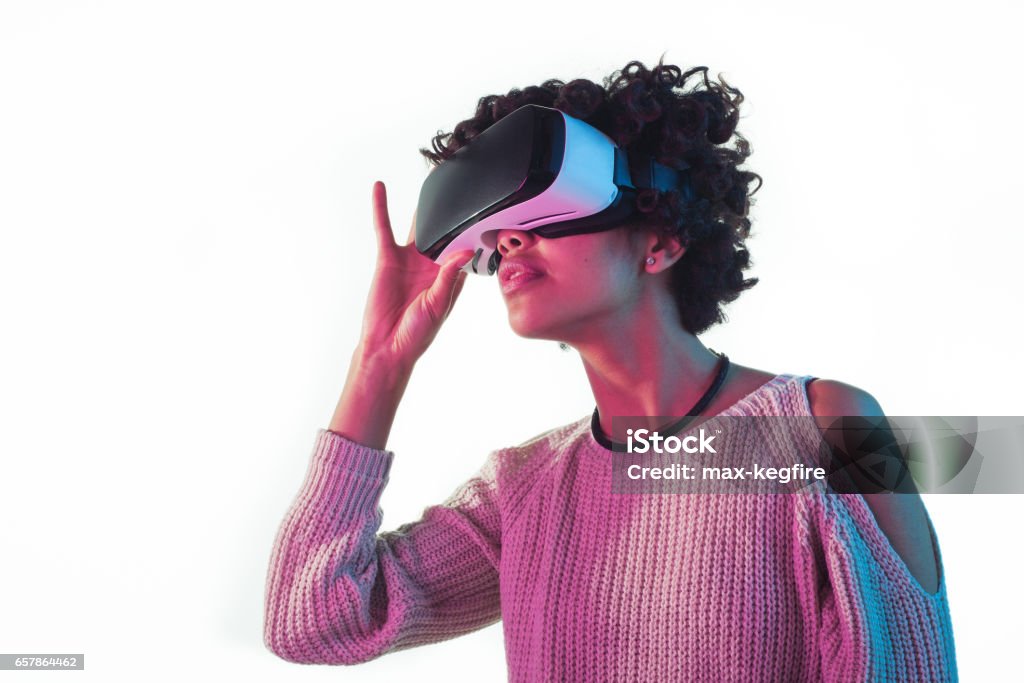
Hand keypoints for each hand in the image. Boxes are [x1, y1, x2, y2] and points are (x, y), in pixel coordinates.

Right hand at [356, 181, 474, 369]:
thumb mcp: (438, 304)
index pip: (465, 248)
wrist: (388, 346)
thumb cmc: (418, 333)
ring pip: (418, 227)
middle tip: (461, 188)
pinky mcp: (387, 258)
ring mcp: (409, 260)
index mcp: (450, 276)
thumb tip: (464, 252)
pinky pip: (384, 229)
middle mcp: (431, 265)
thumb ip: (449, 277)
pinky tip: (380, 188)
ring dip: (422, 208)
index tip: (487, 212)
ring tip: (429, 182)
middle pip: (442, 232)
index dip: (474, 232)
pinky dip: (381, 208)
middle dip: (451, 213)